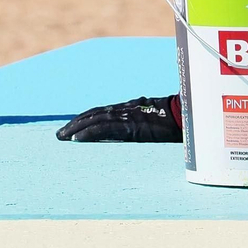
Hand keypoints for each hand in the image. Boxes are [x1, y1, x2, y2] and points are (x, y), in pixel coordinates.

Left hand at [56, 95, 182, 142]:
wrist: (189, 114)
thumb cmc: (177, 118)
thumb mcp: (156, 120)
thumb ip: (143, 123)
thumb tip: (137, 132)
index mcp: (129, 108)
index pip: (101, 112)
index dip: (84, 118)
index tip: (72, 127)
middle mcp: (124, 109)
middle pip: (92, 114)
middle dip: (74, 124)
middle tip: (59, 135)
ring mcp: (126, 116)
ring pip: (93, 120)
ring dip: (75, 129)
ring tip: (62, 137)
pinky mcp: (130, 126)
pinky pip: (104, 129)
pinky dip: (88, 134)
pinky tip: (76, 140)